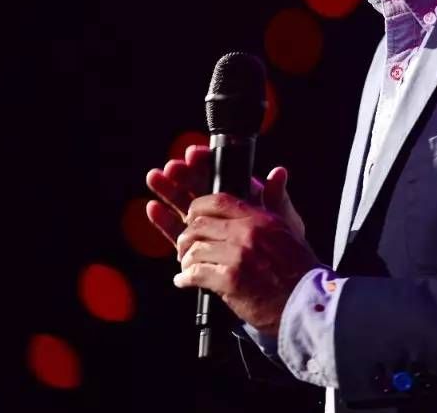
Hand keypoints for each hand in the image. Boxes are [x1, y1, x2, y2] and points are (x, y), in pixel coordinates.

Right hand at [146, 145, 305, 243]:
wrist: (274, 282)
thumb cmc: (283, 249)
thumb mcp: (283, 222)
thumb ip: (276, 199)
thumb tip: (279, 172)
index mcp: (241, 198)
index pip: (221, 175)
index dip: (206, 162)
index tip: (194, 153)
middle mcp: (221, 212)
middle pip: (198, 187)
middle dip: (184, 175)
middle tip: (173, 167)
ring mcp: (206, 229)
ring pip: (184, 206)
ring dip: (169, 191)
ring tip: (155, 177)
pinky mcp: (194, 248)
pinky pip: (177, 232)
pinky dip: (165, 221)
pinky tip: (153, 208)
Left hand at [172, 192, 321, 336]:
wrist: (306, 301)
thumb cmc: (298, 267)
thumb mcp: (289, 228)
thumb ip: (276, 200)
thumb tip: (277, 172)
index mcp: (260, 218)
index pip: (217, 200)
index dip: (197, 208)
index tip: (192, 219)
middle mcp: (248, 232)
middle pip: (199, 224)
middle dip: (186, 238)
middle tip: (185, 249)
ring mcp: (239, 255)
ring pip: (194, 249)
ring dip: (186, 261)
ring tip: (187, 268)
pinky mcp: (231, 279)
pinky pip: (195, 273)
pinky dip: (185, 279)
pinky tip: (184, 281)